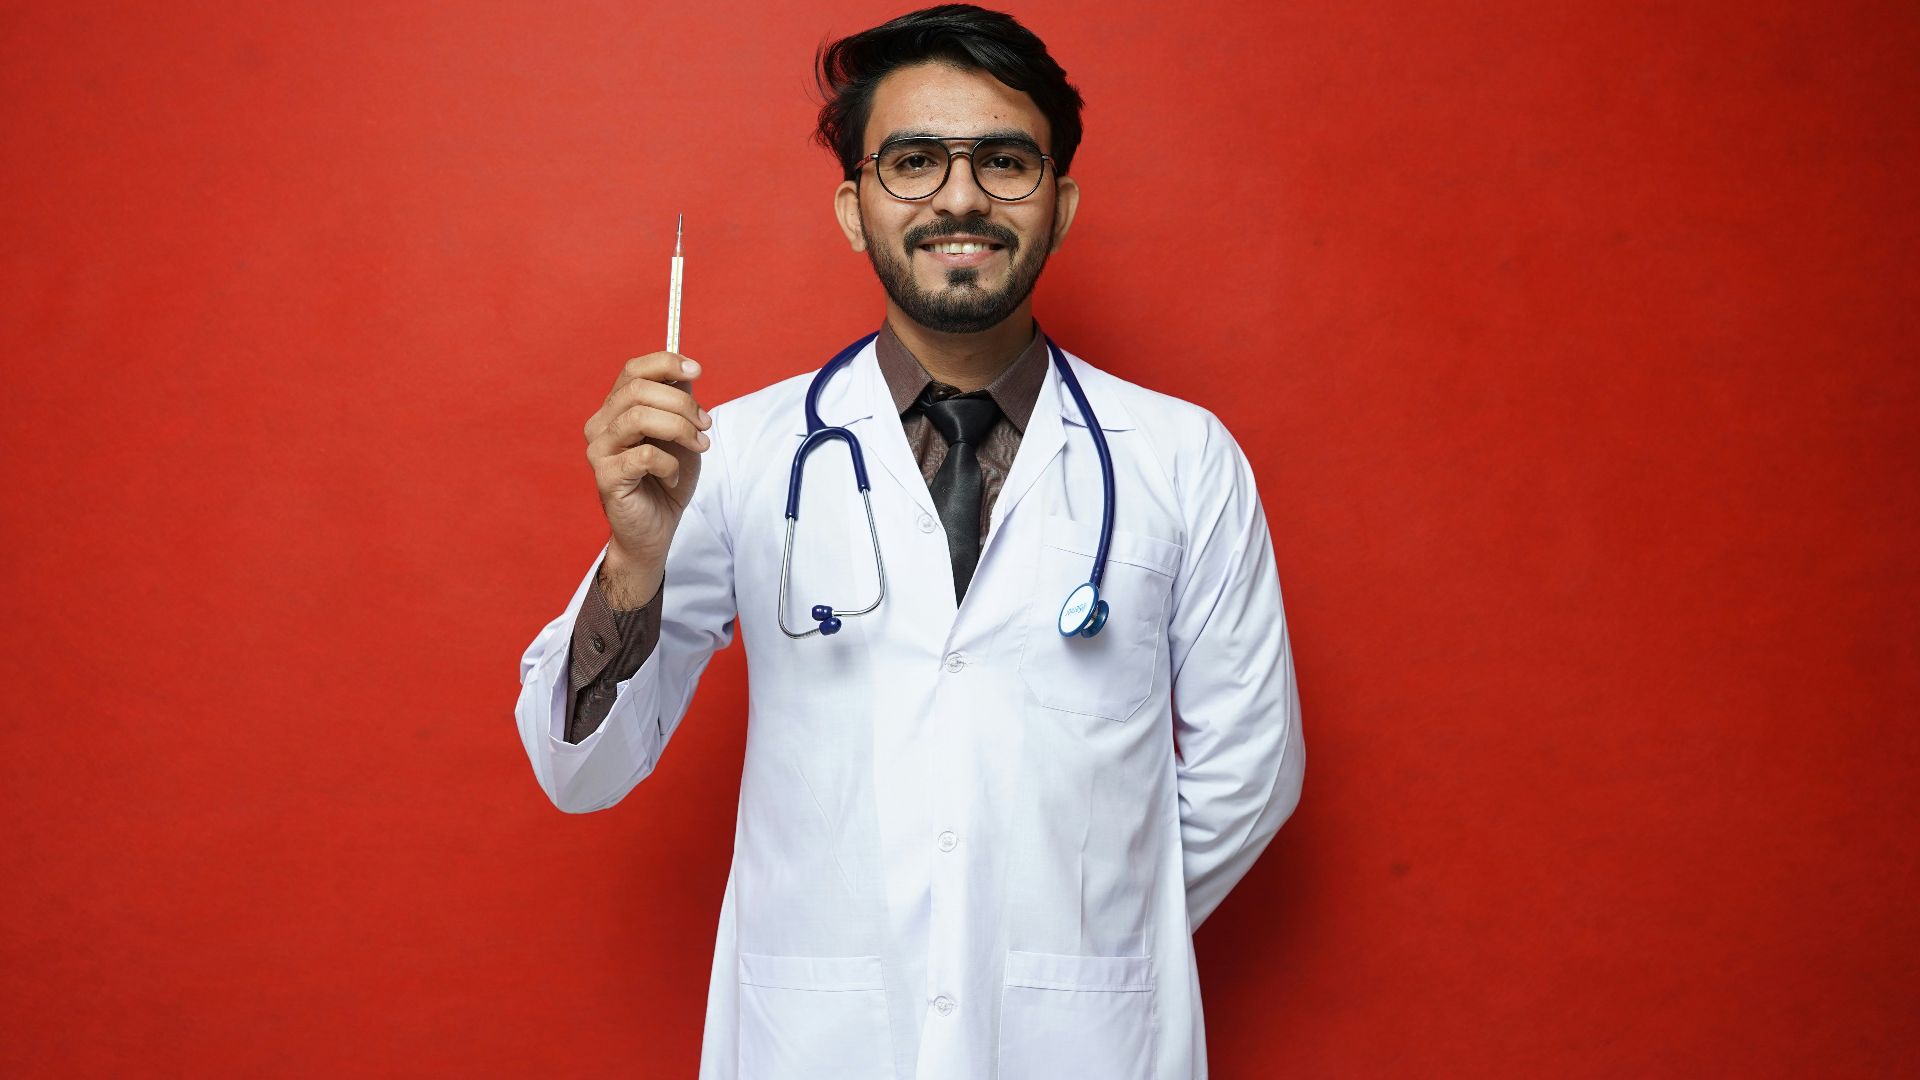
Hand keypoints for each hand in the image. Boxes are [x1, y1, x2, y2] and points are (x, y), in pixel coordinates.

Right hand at [582, 351, 711, 602]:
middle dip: (681, 403)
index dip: (665, 363)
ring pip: (638, 418)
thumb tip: (686, 370)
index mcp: (616, 409)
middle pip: (638, 390)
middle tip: (705, 425)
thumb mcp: (681, 434)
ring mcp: (599, 451)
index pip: (633, 370)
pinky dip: (668, 463)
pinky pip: (643, 456)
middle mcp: (600, 425)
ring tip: (699, 446)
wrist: (657, 528)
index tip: (697, 370)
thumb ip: (679, 402)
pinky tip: (673, 476)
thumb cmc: (666, 480)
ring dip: (678, 428)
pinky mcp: (606, 477)